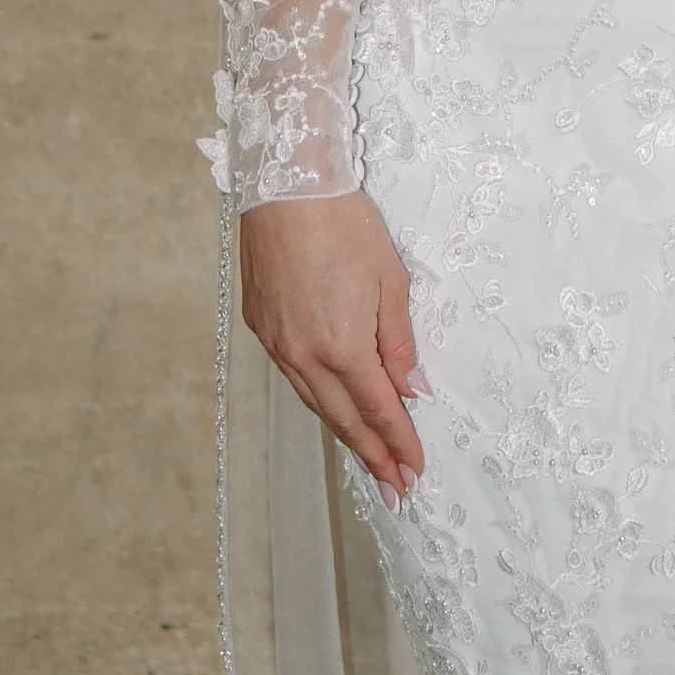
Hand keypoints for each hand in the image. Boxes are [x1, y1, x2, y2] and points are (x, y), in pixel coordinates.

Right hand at [239, 190, 427, 500]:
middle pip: (342, 419)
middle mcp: (304, 355)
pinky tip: (330, 406)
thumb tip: (412, 389)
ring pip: (314, 402)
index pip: (378, 410)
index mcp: (342, 345)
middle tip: (392, 489)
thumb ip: (399, 341)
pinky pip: (294, 376)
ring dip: (342, 433)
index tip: (413, 474)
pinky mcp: (260, 327)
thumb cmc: (345, 223)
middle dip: (370, 456)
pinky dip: (316, 398)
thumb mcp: (390, 279)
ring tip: (366, 459)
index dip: (398, 445)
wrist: (287, 185)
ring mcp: (277, 344)